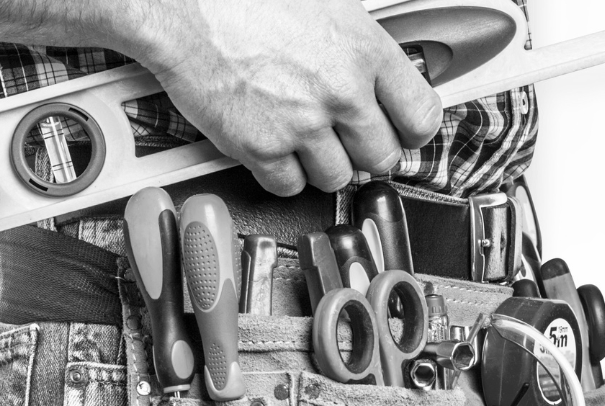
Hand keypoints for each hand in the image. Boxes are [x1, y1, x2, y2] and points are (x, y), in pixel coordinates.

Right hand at [130, 0, 442, 195]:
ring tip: (305, 138)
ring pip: (336, 179)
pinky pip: (288, 187)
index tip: (401, 130)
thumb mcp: (328, 1)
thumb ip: (361, 43)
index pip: (421, 117)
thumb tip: (380, 72)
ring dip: (323, 164)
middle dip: (366, 151)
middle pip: (382, 157)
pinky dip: (282, 174)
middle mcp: (340, 92)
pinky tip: (274, 145)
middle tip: (348, 137)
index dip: (411, 129)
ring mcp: (301, 125)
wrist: (183, 7)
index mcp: (364, 50)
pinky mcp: (259, 148)